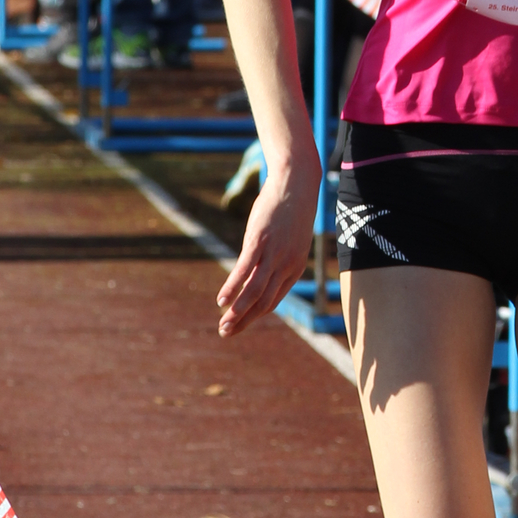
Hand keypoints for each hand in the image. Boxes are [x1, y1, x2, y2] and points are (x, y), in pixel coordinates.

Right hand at [216, 158, 321, 338]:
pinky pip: (245, 270)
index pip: (273, 301)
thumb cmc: (291, 211)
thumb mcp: (289, 240)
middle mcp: (286, 266)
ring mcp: (273, 254)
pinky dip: (233, 287)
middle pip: (263, 302)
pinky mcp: (260, 241)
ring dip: (237, 311)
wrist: (296, 184)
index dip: (254, 315)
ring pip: (255, 291)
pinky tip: (221, 300)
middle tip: (225, 333)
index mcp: (295, 268)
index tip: (239, 323)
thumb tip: (264, 269)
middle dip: (244, 320)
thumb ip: (279, 258)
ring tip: (223, 325)